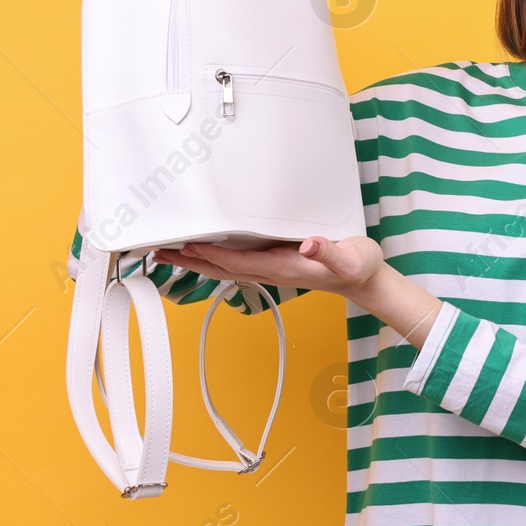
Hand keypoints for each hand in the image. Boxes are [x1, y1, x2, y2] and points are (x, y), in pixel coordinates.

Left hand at [153, 235, 384, 298]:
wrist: (364, 280)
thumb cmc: (358, 267)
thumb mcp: (352, 257)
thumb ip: (330, 252)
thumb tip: (310, 245)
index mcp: (283, 268)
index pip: (238, 262)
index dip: (211, 255)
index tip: (187, 246)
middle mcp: (270, 270)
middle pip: (221, 268)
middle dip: (190, 261)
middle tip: (160, 251)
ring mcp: (270, 268)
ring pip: (224, 267)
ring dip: (195, 260)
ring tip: (170, 252)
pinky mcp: (273, 262)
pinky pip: (235, 261)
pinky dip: (213, 256)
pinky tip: (203, 250)